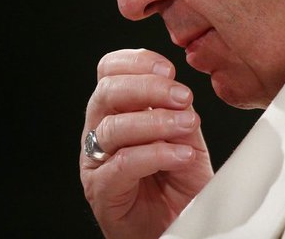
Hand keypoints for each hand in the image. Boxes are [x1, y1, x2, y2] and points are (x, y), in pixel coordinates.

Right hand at [80, 49, 212, 238]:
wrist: (178, 228)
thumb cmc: (178, 186)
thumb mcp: (185, 137)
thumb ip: (178, 112)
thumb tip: (179, 93)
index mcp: (116, 109)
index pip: (110, 70)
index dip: (137, 62)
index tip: (169, 69)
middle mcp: (100, 130)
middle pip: (107, 91)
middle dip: (148, 87)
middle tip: (182, 96)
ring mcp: (97, 160)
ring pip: (113, 126)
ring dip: (156, 121)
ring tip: (187, 126)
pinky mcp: (101, 190)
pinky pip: (121, 164)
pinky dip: (155, 154)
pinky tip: (180, 155)